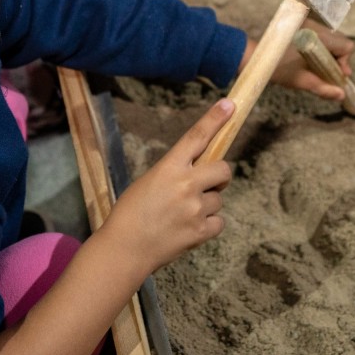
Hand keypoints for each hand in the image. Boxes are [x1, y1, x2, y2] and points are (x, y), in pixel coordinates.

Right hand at [98, 99, 234, 274]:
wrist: (124, 249)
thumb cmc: (130, 213)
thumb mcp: (148, 182)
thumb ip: (174, 173)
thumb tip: (198, 172)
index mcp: (169, 167)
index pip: (197, 137)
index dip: (215, 119)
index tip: (229, 105)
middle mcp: (186, 184)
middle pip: (223, 168)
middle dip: (219, 175)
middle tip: (207, 184)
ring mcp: (195, 208)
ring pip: (218, 199)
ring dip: (207, 205)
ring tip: (183, 215)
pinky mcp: (200, 231)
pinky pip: (219, 222)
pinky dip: (208, 225)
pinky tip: (189, 229)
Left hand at [240, 20, 354, 100]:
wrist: (254, 56)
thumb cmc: (277, 68)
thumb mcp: (302, 81)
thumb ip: (324, 88)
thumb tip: (342, 95)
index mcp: (318, 37)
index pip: (346, 46)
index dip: (344, 62)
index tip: (335, 75)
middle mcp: (316, 26)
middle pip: (340, 41)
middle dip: (337, 59)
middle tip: (326, 73)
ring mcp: (309, 24)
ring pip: (330, 39)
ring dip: (328, 54)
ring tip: (316, 68)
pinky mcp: (301, 25)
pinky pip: (319, 37)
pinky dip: (319, 49)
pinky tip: (308, 60)